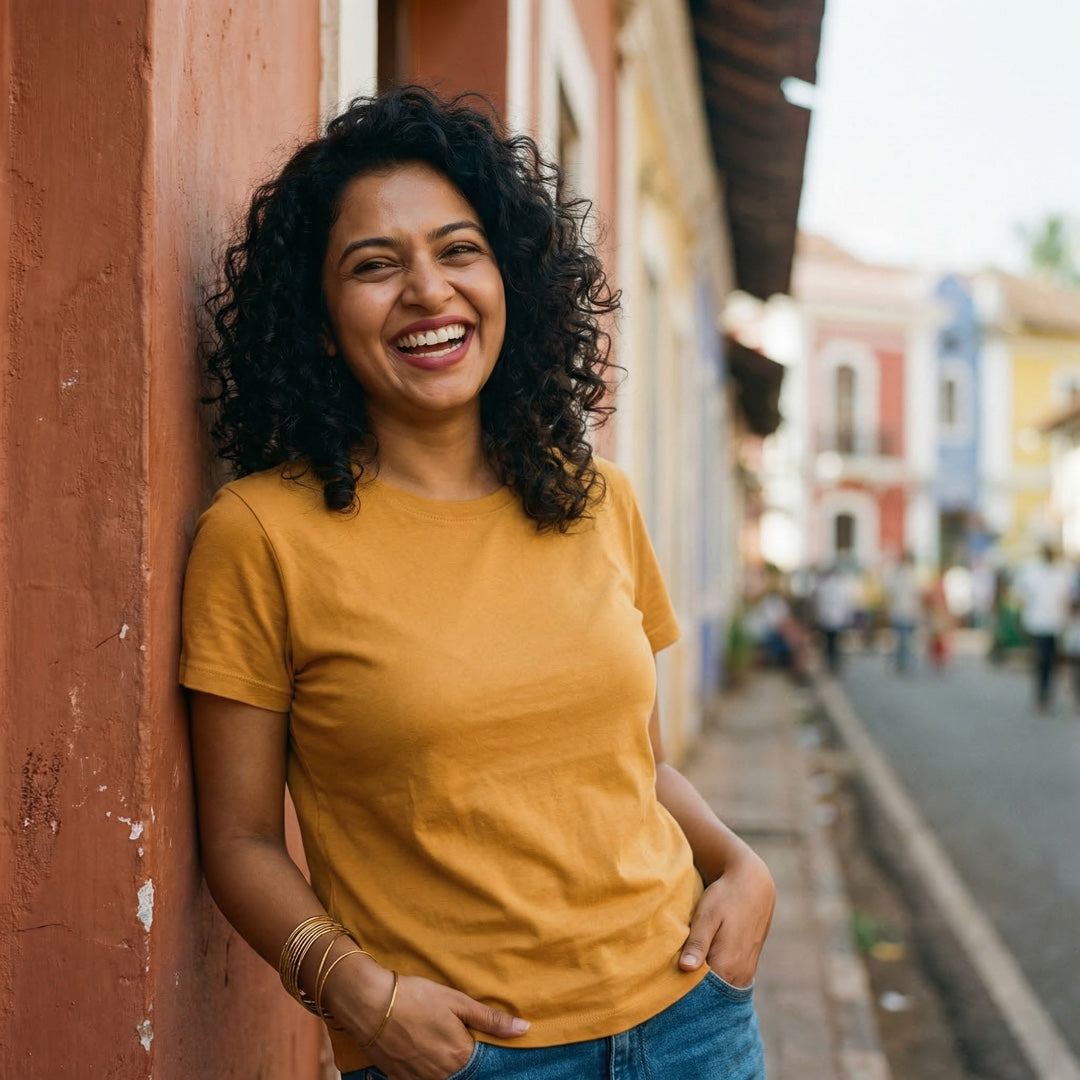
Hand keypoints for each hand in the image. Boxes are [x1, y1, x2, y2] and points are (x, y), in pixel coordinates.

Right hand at [342, 969, 528, 1079]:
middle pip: (463, 1072)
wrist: (369, 1004)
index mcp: (460, 1056)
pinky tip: (420, 1050)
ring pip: (443, 1077)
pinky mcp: (401, 1079)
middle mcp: (443, 1076)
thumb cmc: (415, 997)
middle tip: (448, 1035)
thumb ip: (491, 1019)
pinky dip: (426, 1070)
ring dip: (445, 1064)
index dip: (485, 1052)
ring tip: (434, 1040)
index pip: (485, 1064)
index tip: (482, 1042)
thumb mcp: (457, 1001)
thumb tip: (525, 1029)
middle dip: (463, 1058)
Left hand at [678, 846, 774, 987]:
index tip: (665, 990)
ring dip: (704, 988)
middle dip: (692, 994)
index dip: (682, 993)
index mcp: (727, 964)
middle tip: (669, 989)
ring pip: (720, 991)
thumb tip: (685, 968)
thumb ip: (698, 943)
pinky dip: (715, 982)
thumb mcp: (708, 915)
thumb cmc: (726, 897)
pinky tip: (699, 974)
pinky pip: (729, 984)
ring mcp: (745, 973)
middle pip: (711, 995)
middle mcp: (739, 975)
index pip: (701, 993)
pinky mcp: (747, 968)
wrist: (753, 886)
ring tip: (682, 981)